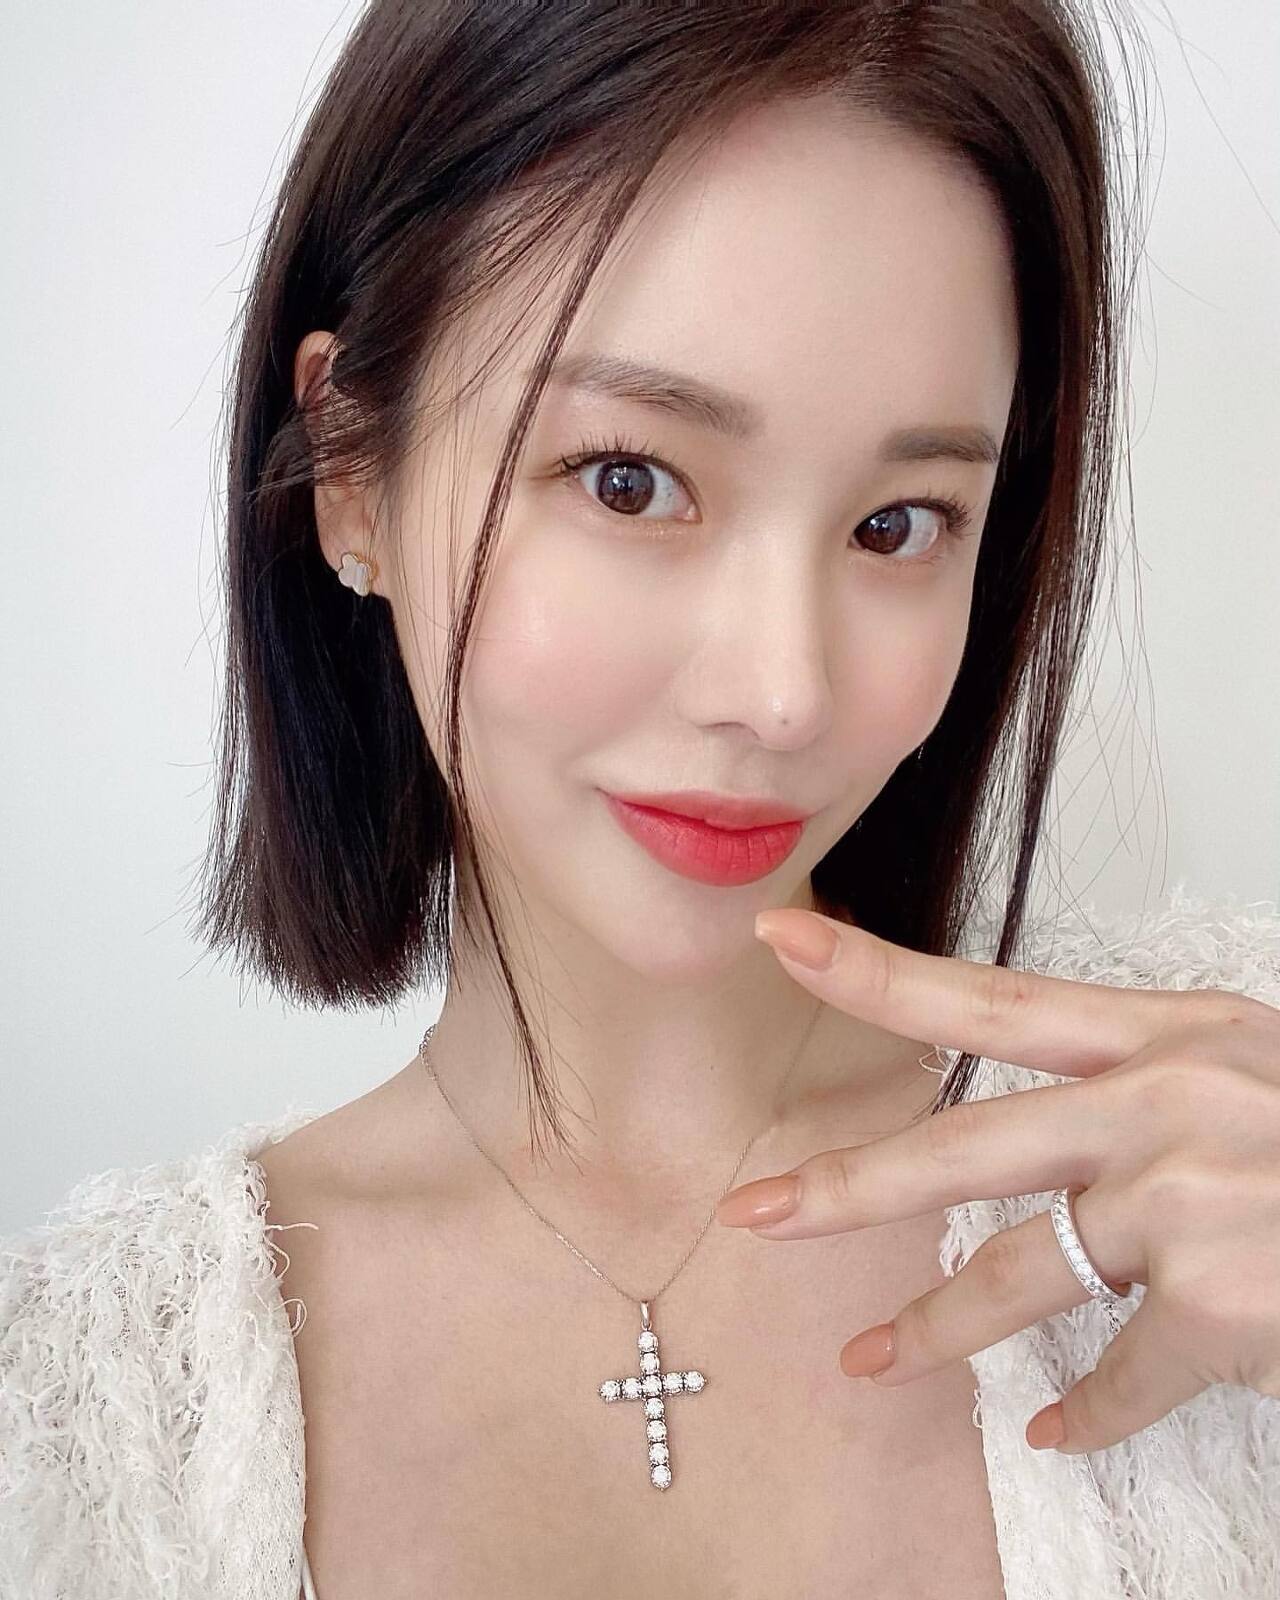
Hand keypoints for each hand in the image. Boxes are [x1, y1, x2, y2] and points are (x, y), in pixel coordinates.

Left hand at [714, 907, 1279, 1454]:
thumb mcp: (1245, 1074)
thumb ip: (1136, 1090)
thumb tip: (1032, 1145)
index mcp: (1170, 1035)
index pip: (992, 998)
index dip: (879, 972)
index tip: (783, 942)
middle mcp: (1171, 1103)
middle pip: (969, 1143)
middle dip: (851, 1185)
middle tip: (756, 1213)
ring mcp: (1197, 1202)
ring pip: (1021, 1274)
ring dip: (937, 1330)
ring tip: (872, 1362)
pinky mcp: (1228, 1305)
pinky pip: (1119, 1377)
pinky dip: (1088, 1412)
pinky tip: (1062, 1427)